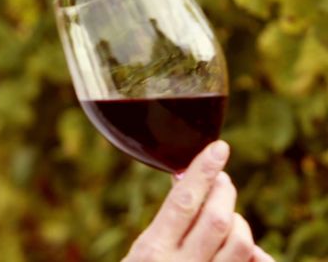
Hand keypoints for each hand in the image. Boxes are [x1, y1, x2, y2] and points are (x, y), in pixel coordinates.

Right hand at [123, 141, 273, 261]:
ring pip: (240, 241)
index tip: (218, 148)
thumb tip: (192, 182)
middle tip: (222, 179)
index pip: (183, 202)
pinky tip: (248, 249)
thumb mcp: (143, 254)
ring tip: (227, 216)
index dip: (203, 171)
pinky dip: (256, 254)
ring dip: (239, 221)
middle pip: (218, 218)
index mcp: (152, 251)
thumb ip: (168, 224)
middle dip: (225, 191)